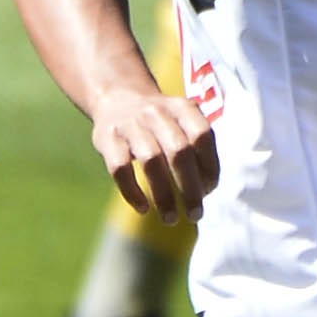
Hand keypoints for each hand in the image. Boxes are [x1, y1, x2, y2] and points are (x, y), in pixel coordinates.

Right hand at [88, 83, 220, 223]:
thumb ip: (197, 147)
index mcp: (181, 108)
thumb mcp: (183, 120)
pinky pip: (120, 168)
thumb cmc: (161, 123)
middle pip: (179, 152)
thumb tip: (204, 190)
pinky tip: (143, 208)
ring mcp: (130, 124)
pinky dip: (132, 191)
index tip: (209, 190)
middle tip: (195, 214)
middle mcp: (156, 112)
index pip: (202, 136)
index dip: (209, 165)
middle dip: (190, 188)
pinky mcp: (107, 137)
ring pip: (151, 161)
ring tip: (171, 218)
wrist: (118, 98)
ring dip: (163, 194)